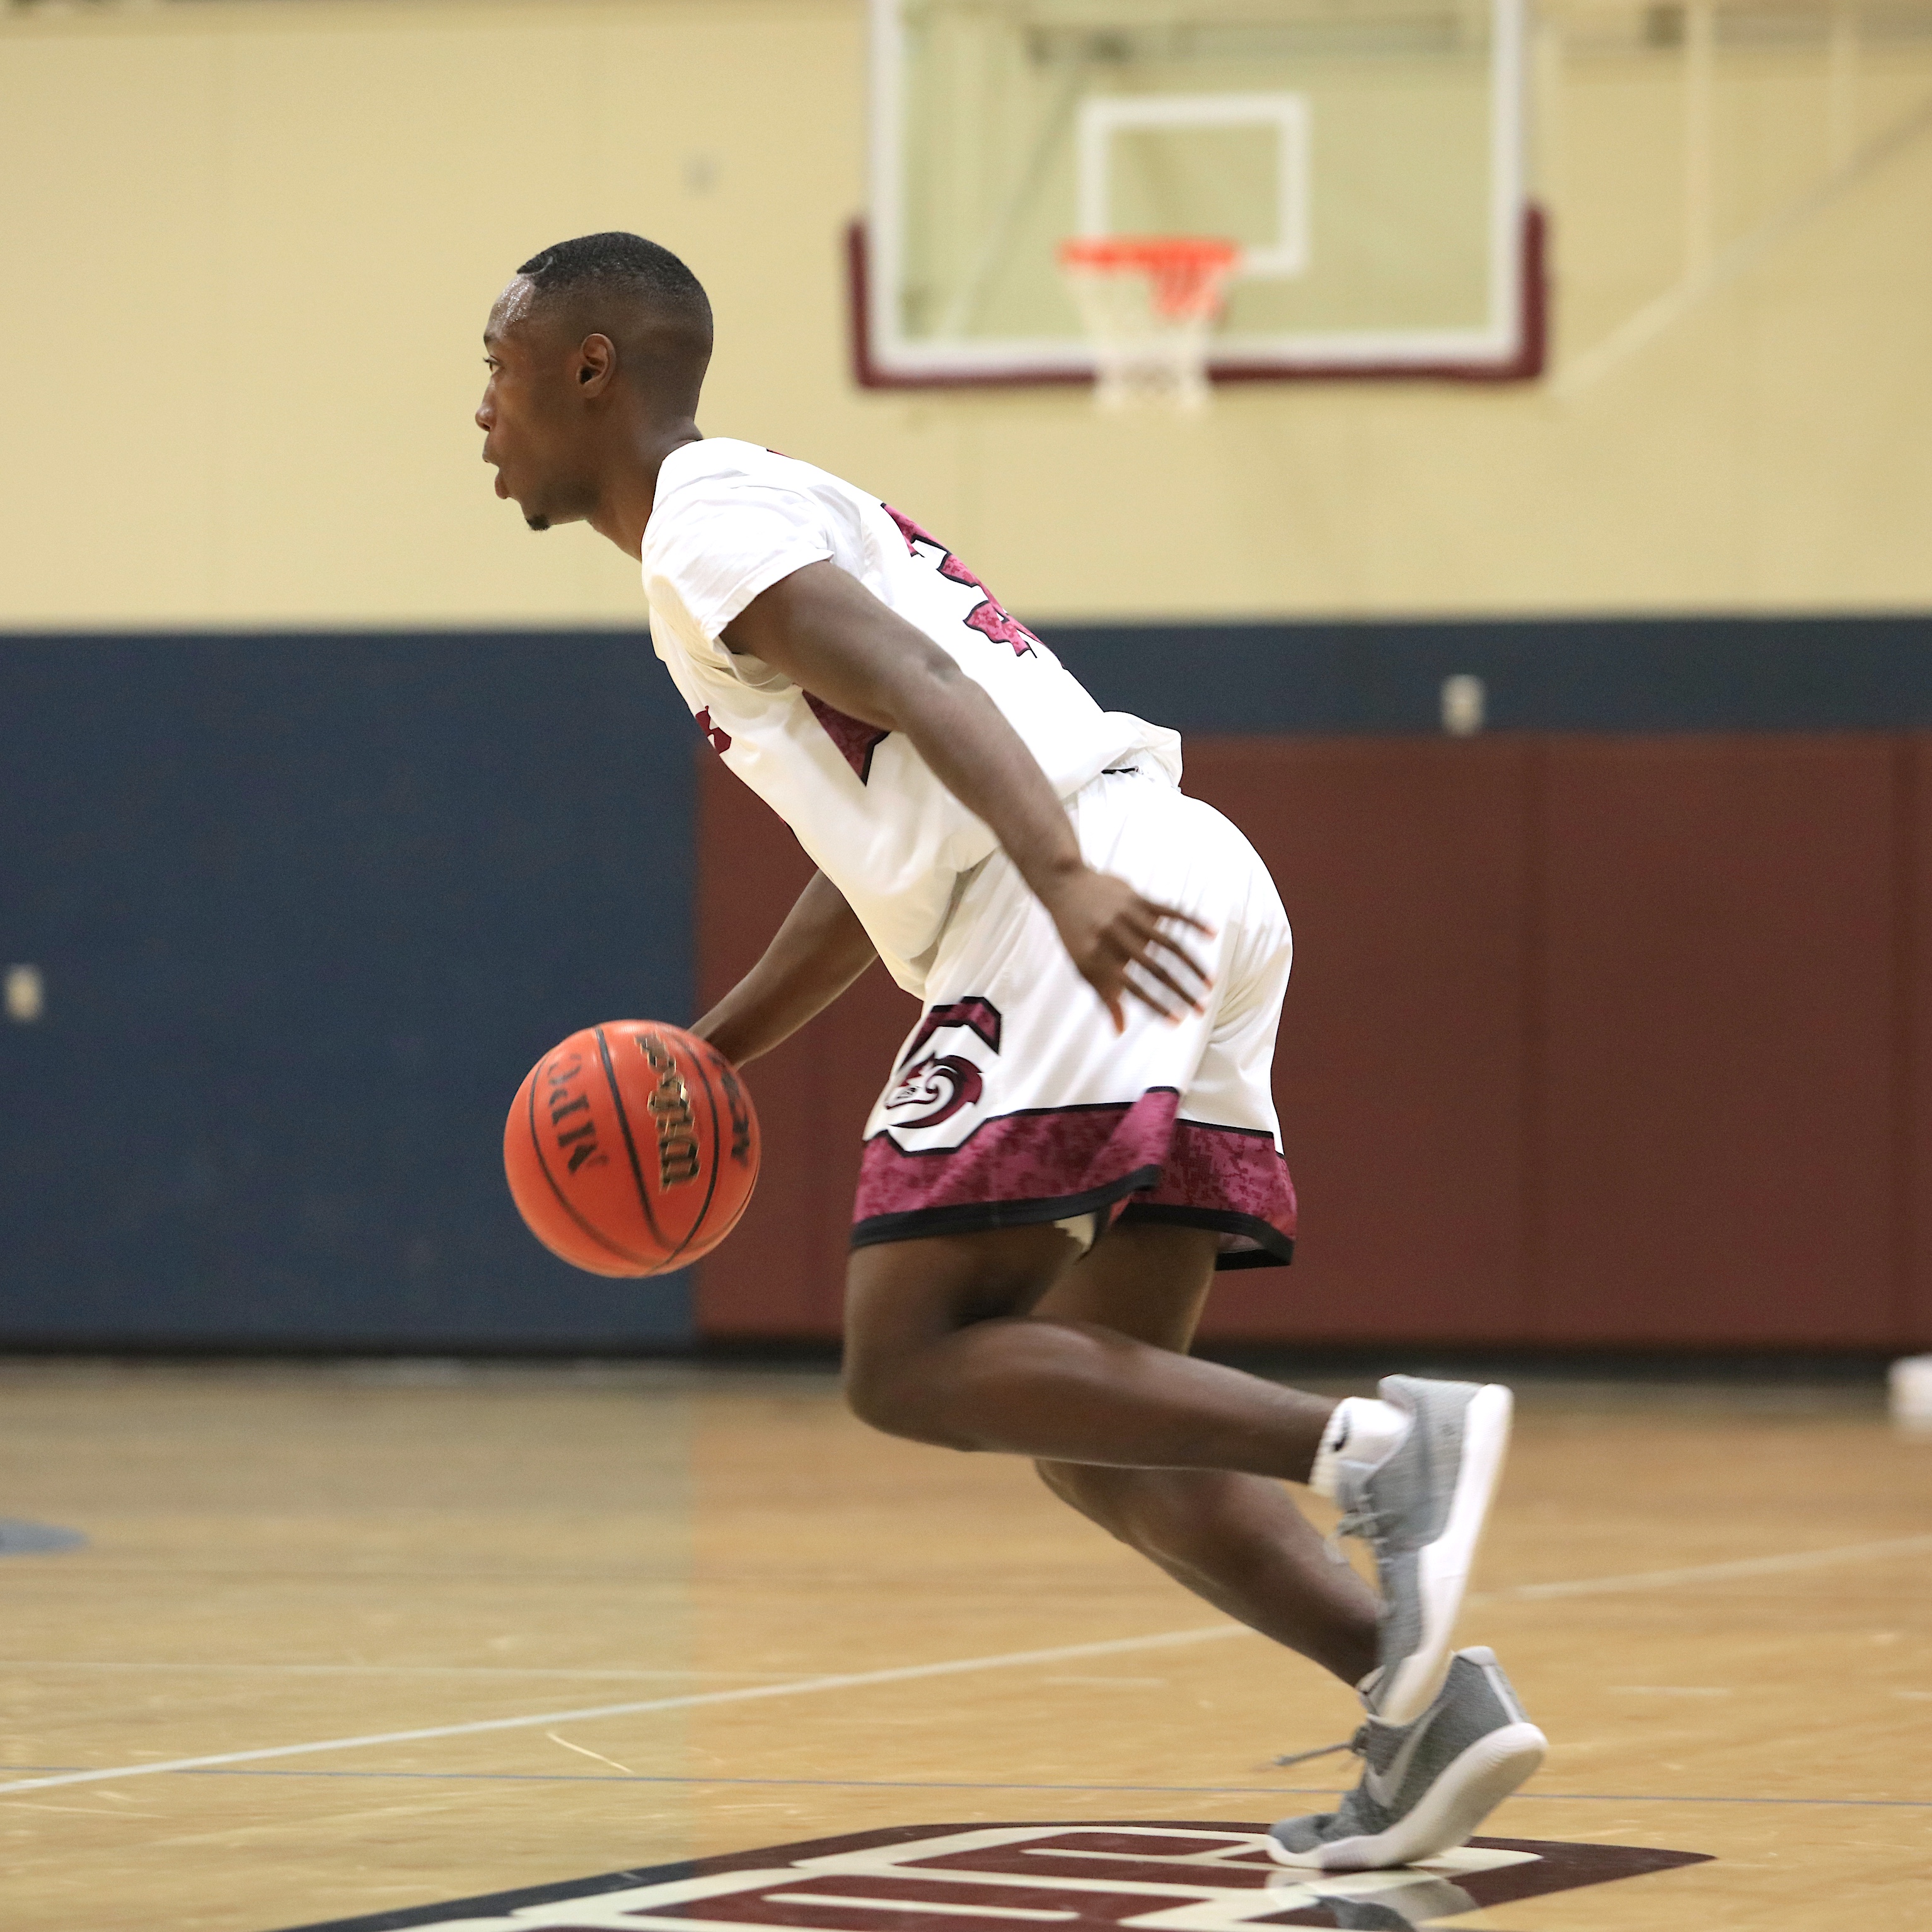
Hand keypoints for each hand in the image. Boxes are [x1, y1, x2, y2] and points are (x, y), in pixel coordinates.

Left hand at [1041, 866, 1215, 1031]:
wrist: (1065, 886)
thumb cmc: (1075, 934)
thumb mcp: (1083, 966)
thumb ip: (1104, 997)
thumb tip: (1119, 1032)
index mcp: (1098, 958)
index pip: (1133, 989)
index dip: (1156, 1006)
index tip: (1179, 1022)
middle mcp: (1114, 937)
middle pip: (1155, 969)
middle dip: (1181, 991)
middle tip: (1202, 1009)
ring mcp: (1129, 916)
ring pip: (1169, 943)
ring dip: (1192, 965)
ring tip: (1211, 983)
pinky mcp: (1139, 898)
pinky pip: (1172, 912)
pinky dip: (1193, 922)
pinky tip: (1212, 934)